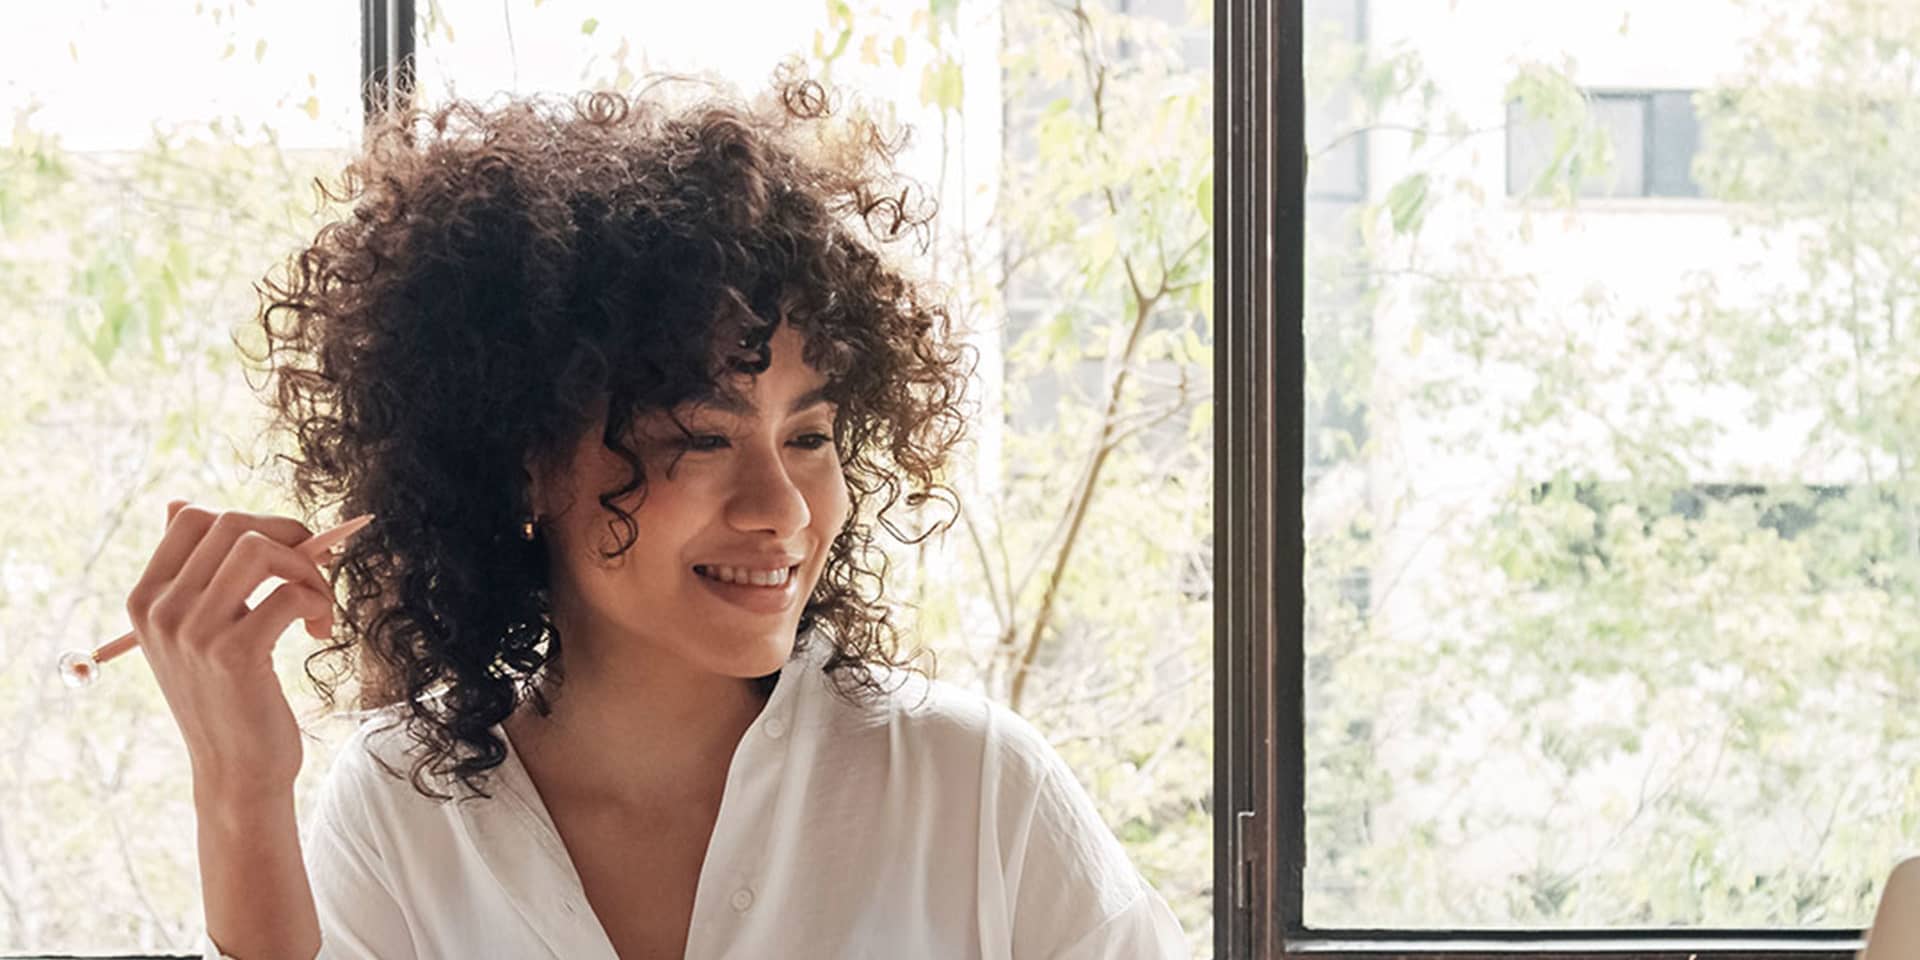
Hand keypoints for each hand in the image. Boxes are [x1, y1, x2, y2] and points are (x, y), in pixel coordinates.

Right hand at [126, 500, 338, 805]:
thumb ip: (189, 573)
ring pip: (259, 548)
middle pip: (231, 524)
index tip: (286, 552)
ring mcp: (194, 631)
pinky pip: (289, 592)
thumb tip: (177, 502)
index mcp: (147, 598)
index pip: (192, 518)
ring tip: (317, 606)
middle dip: (289, 538)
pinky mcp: (234, 654)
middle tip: (312, 576)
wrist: (236, 771)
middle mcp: (162, 610)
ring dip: (306, 569)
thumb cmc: (227, 696)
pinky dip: (317, 602)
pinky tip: (318, 630)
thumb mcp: (194, 631)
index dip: (254, 522)